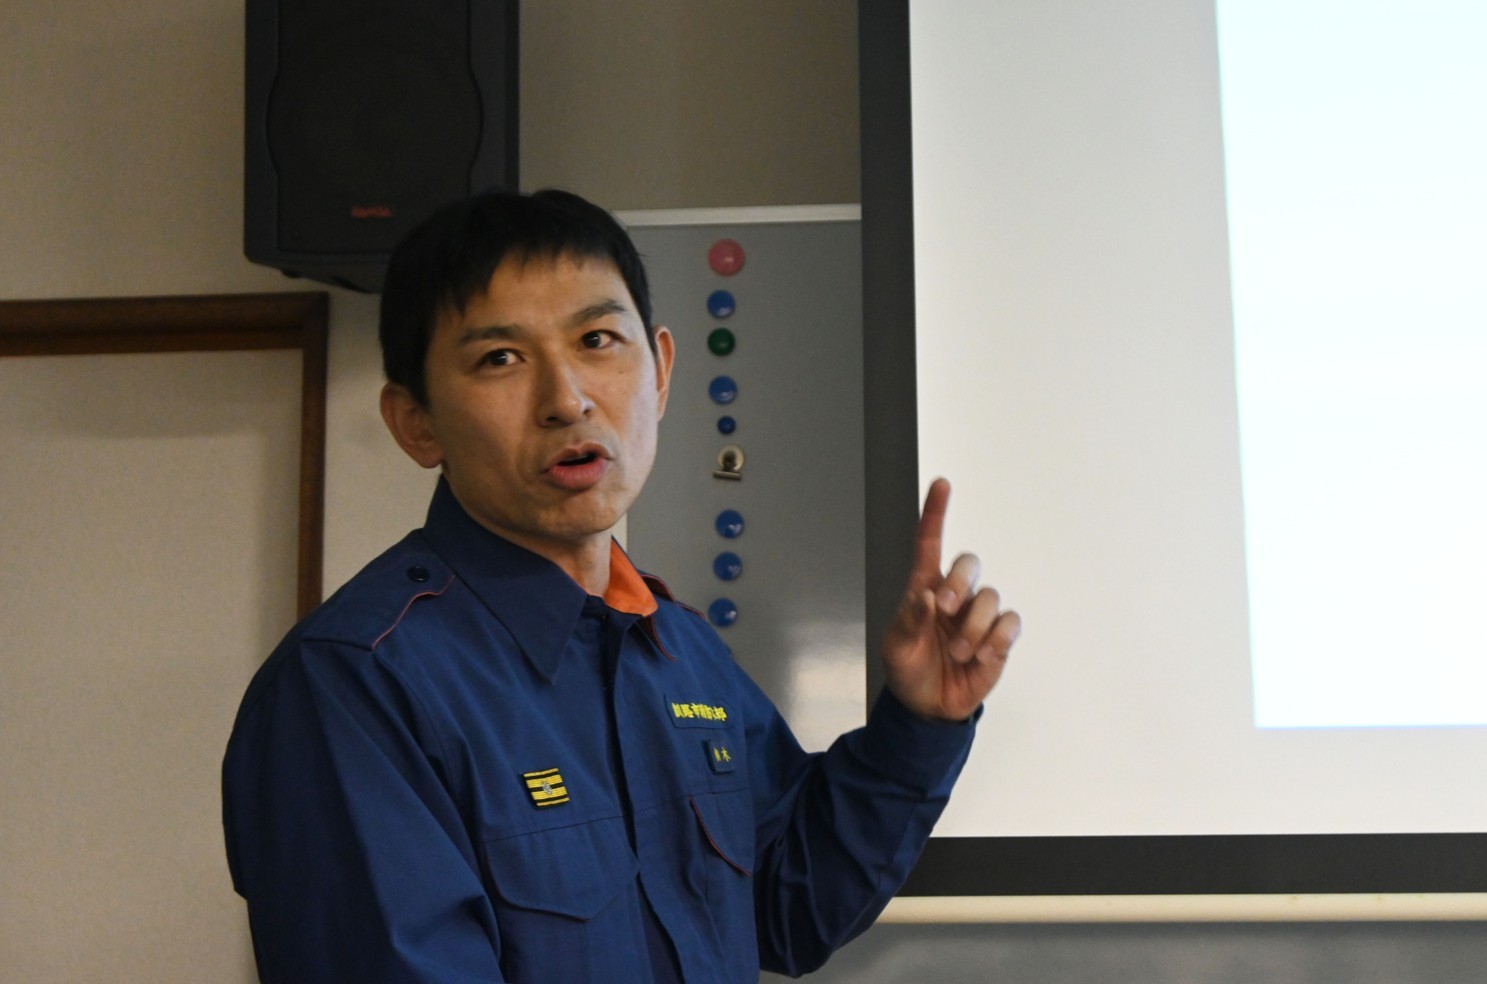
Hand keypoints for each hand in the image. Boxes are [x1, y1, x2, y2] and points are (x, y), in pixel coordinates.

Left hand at [881, 478, 1021, 721]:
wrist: (930, 707)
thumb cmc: (909, 670)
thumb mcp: (896, 649)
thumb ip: (909, 622)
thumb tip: (926, 597)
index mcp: (924, 591)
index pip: (930, 545)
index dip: (936, 514)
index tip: (941, 485)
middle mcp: (954, 597)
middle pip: (969, 563)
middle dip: (960, 582)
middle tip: (945, 609)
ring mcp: (978, 617)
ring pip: (990, 597)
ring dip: (974, 627)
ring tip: (959, 652)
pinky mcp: (999, 638)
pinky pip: (1010, 623)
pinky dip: (996, 639)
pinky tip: (981, 656)